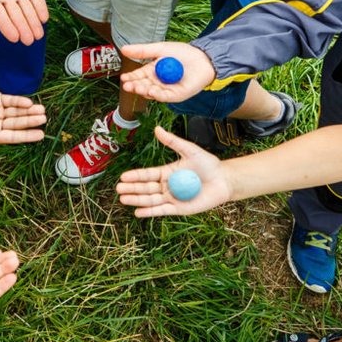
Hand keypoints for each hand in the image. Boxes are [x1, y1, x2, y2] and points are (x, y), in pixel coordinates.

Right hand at [0, 82, 45, 165]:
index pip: (12, 136)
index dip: (26, 135)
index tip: (40, 134)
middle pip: (17, 124)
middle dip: (30, 121)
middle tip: (44, 118)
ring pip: (16, 112)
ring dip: (28, 111)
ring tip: (41, 109)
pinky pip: (11, 101)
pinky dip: (19, 102)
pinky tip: (29, 102)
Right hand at [115, 127, 231, 216]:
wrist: (223, 180)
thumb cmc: (208, 164)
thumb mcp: (189, 150)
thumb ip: (173, 142)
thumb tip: (157, 128)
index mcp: (166, 172)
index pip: (147, 175)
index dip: (135, 176)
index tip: (123, 176)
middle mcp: (166, 186)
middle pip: (146, 188)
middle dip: (132, 189)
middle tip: (118, 189)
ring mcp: (172, 198)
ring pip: (151, 200)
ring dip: (137, 200)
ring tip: (123, 199)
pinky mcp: (179, 209)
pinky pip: (162, 211)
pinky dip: (150, 212)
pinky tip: (138, 212)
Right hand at [117, 41, 212, 102]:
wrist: (202, 58)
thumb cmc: (183, 53)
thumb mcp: (160, 49)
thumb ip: (142, 51)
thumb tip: (123, 49)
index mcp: (153, 71)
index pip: (138, 76)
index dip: (130, 77)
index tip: (123, 77)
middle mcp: (158, 82)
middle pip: (143, 86)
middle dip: (135, 86)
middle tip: (127, 85)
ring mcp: (167, 90)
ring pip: (152, 93)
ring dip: (143, 91)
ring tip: (136, 87)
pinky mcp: (176, 95)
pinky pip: (165, 97)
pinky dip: (157, 95)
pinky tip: (151, 91)